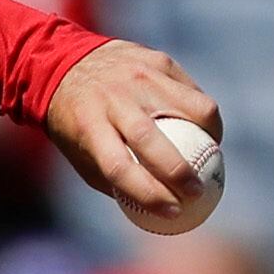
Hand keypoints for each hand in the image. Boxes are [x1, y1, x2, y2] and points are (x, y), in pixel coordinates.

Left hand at [44, 39, 222, 219]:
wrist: (62, 61)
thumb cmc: (74, 119)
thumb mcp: (77, 149)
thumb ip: (111, 177)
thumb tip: (153, 208)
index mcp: (87, 125)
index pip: (119, 166)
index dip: (148, 193)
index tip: (172, 212)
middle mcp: (112, 99)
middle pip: (151, 140)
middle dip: (180, 172)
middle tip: (197, 192)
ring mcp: (137, 76)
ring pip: (191, 108)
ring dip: (210, 136)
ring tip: (211, 154)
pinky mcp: (157, 60)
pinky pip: (192, 91)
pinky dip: (204, 114)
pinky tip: (205, 129)